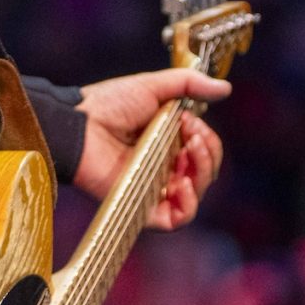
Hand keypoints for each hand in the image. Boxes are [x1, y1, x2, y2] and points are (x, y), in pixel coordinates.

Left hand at [72, 68, 229, 225]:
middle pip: (206, 173)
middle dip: (208, 152)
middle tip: (189, 133)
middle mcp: (165, 168)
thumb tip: (225, 89)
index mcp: (169, 144)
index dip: (207, 138)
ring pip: (197, 195)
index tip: (189, 120)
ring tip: (186, 151)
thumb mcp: (153, 86)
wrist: (79, 124)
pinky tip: (181, 182)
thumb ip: (189, 84)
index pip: (205, 152)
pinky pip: (177, 219)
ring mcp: (155, 189)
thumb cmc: (109, 104)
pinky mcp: (143, 207)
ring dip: (202, 171)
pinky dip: (188, 204)